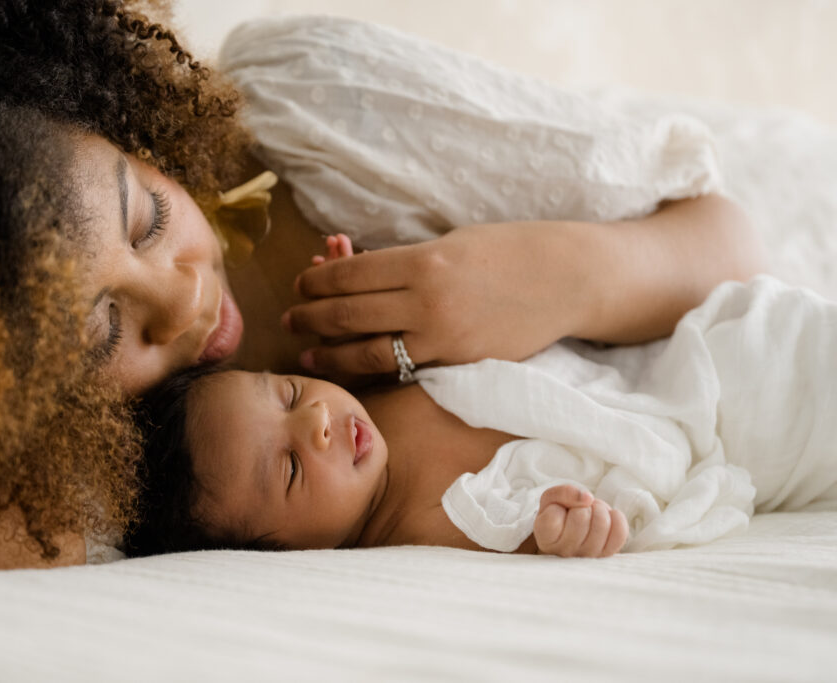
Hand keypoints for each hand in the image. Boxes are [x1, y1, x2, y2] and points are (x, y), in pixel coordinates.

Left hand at [283, 223, 588, 375]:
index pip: (350, 274)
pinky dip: (370, 368)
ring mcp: (443, 337)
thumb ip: (403, 262)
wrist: (566, 279)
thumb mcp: (450, 243)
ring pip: (367, 350)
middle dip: (310, 317)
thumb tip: (352, 270)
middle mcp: (428, 301)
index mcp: (424, 261)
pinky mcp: (457, 363)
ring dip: (329, 352)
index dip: (317, 281)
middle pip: (349, 313)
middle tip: (289, 320)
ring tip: (307, 351)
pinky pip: (401, 368)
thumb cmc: (507, 251)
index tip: (299, 283)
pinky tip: (351, 368)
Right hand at [532, 484, 627, 557]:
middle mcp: (565, 552)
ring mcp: (587, 556)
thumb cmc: (557, 515)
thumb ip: (563, 492)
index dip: (560, 505)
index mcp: (545, 539)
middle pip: (581, 517)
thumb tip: (588, 498)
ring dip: (599, 510)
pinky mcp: (606, 554)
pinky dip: (616, 518)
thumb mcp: (551, 499)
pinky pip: (620, 533)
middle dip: (583, 505)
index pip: (554, 516)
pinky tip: (606, 518)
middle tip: (579, 509)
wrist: (567, 533)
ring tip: (591, 514)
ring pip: (601, 523)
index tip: (559, 510)